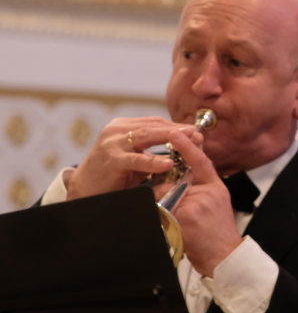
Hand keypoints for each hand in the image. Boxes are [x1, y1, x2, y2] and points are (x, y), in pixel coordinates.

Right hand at [66, 117, 201, 199]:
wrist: (85, 190)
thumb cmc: (115, 175)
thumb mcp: (136, 158)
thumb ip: (154, 150)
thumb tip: (185, 145)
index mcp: (123, 127)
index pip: (155, 122)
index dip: (177, 126)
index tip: (196, 131)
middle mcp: (117, 130)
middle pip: (153, 126)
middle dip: (178, 130)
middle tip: (197, 134)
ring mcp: (112, 143)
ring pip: (146, 136)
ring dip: (170, 138)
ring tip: (190, 141)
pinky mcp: (111, 159)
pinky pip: (136, 160)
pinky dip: (153, 161)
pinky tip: (168, 163)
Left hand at [162, 130, 242, 276]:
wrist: (226, 258)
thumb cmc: (218, 234)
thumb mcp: (216, 204)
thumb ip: (201, 188)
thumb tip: (179, 180)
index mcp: (215, 186)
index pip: (200, 160)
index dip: (187, 145)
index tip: (175, 133)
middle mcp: (208, 191)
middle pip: (175, 180)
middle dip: (167, 193)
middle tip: (177, 210)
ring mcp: (198, 202)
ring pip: (167, 196)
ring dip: (164, 209)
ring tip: (179, 225)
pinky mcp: (187, 216)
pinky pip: (165, 210)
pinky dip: (164, 220)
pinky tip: (176, 230)